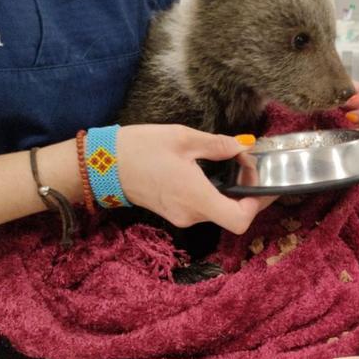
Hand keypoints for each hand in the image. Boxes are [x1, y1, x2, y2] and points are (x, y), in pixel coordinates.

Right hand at [116, 125, 274, 233]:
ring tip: (231, 160)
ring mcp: (182, 216)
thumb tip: (244, 146)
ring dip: (231, 190)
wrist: (102, 164)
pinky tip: (212, 170)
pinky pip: (205, 207)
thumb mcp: (183, 138)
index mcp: (196, 198)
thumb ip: (218, 145)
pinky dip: (215, 192)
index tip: (255, 177)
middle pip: (234, 214)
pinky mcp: (175, 212)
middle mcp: (191, 214)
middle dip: (247, 189)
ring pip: (220, 210)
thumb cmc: (140, 148)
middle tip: (245, 160)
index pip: (240, 220)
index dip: (256, 202)